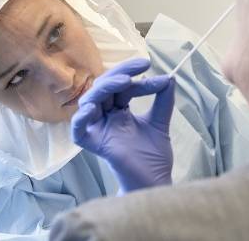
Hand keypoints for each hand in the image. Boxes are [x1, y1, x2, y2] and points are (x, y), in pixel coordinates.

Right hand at [71, 59, 174, 192]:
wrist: (154, 180)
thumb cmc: (153, 155)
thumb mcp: (160, 122)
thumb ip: (163, 101)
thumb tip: (170, 77)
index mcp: (119, 110)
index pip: (122, 87)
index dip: (136, 77)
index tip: (156, 73)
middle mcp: (106, 117)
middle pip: (103, 88)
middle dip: (120, 73)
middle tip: (140, 67)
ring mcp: (98, 130)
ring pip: (89, 102)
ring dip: (104, 88)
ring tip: (124, 81)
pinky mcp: (93, 144)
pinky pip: (78, 130)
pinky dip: (81, 118)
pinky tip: (93, 107)